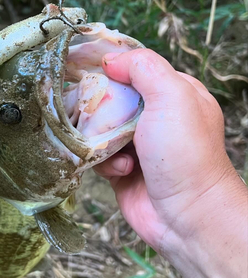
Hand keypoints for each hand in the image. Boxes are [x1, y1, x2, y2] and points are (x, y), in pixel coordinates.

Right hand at [94, 49, 242, 254]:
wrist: (186, 217)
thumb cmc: (185, 153)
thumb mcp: (172, 97)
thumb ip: (143, 68)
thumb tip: (111, 60)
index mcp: (174, 93)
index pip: (136, 68)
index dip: (113, 68)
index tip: (92, 72)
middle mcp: (156, 116)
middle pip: (113, 97)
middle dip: (103, 108)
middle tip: (100, 116)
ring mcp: (139, 143)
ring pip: (101, 127)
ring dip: (103, 139)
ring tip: (120, 153)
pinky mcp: (123, 167)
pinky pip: (99, 154)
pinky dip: (106, 162)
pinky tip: (123, 171)